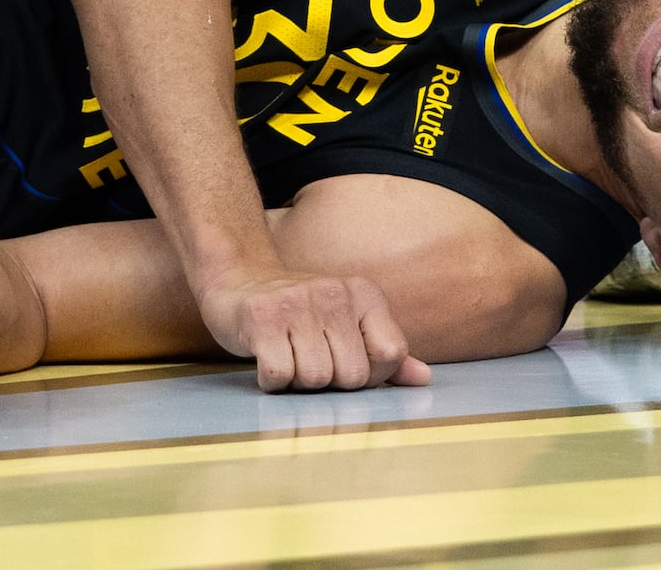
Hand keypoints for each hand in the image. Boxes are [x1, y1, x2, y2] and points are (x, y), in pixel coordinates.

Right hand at [198, 267, 430, 391]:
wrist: (238, 278)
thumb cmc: (299, 312)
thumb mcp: (346, 322)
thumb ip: (383, 351)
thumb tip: (423, 378)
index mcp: (364, 294)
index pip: (391, 354)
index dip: (371, 374)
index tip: (345, 362)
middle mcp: (334, 293)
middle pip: (353, 376)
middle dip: (330, 382)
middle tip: (308, 359)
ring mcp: (297, 303)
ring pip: (315, 379)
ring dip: (297, 382)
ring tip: (287, 355)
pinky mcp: (262, 317)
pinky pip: (278, 375)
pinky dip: (271, 380)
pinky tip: (266, 357)